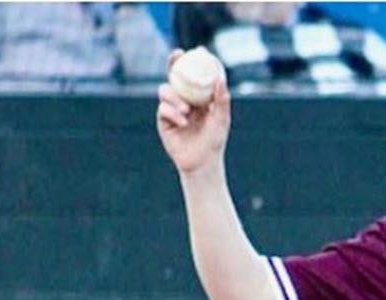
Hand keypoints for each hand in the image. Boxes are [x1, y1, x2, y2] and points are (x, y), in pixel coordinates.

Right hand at [156, 49, 230, 175]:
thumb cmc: (214, 141)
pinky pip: (163, 109)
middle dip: (173, 63)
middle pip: (174, 75)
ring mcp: (172, 108)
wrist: (201, 163)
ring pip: (166, 90)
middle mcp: (184, 99)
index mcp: (199, 96)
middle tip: (176, 56)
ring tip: (187, 110)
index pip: (194, 74)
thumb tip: (221, 78)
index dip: (194, 60)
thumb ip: (221, 100)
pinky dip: (173, 113)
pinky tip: (183, 122)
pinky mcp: (163, 120)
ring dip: (175, 97)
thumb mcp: (221, 119)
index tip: (198, 50)